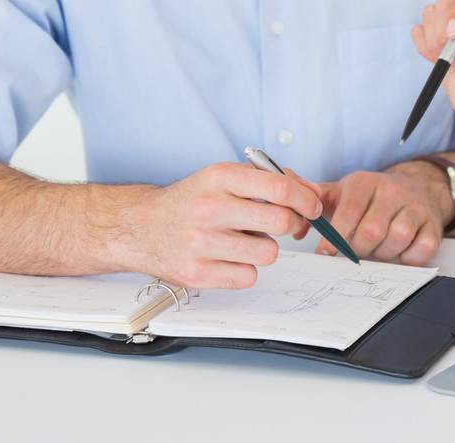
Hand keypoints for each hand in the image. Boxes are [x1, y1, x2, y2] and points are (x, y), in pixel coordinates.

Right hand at [130, 162, 322, 289]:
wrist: (141, 226)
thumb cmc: (192, 200)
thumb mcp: (224, 178)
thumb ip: (269, 181)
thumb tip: (313, 194)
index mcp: (220, 177)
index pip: (279, 187)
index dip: (306, 199)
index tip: (312, 206)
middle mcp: (210, 208)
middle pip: (281, 221)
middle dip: (292, 224)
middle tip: (283, 224)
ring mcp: (201, 243)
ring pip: (269, 253)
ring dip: (265, 248)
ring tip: (245, 240)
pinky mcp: (197, 274)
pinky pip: (248, 276)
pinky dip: (245, 268)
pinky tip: (228, 257)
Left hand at [312, 167, 449, 264]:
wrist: (417, 187)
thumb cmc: (371, 197)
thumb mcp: (341, 192)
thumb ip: (313, 202)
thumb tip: (291, 219)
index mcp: (365, 182)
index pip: (349, 210)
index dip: (335, 236)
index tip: (325, 252)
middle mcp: (392, 191)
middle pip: (372, 231)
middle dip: (359, 249)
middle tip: (355, 252)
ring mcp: (415, 207)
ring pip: (397, 239)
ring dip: (383, 253)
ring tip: (377, 249)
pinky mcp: (433, 225)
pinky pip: (421, 249)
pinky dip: (408, 257)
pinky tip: (399, 251)